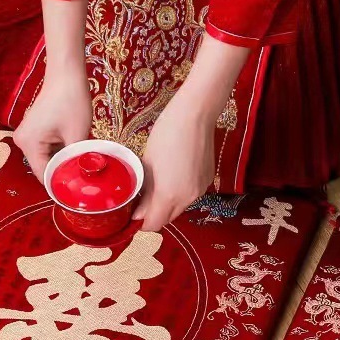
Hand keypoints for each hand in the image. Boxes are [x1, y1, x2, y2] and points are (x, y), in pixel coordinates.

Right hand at [13, 69, 90, 182]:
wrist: (66, 75)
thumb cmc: (70, 101)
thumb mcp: (77, 135)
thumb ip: (76, 161)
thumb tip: (82, 181)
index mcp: (28, 144)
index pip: (44, 177)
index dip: (61, 186)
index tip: (79, 193)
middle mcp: (22, 142)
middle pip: (45, 169)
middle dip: (64, 174)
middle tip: (86, 179)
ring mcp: (27, 136)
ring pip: (49, 161)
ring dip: (65, 163)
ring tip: (83, 164)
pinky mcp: (35, 132)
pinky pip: (49, 151)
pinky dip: (62, 153)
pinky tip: (76, 152)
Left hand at [133, 87, 216, 231]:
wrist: (195, 116)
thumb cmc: (167, 134)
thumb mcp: (148, 164)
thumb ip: (144, 193)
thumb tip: (138, 212)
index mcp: (169, 194)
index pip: (154, 224)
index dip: (142, 223)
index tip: (133, 214)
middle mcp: (188, 198)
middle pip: (168, 219)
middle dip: (155, 214)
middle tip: (142, 200)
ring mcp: (200, 191)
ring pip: (180, 207)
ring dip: (168, 203)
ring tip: (158, 184)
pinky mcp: (207, 182)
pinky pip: (190, 196)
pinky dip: (180, 193)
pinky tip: (174, 175)